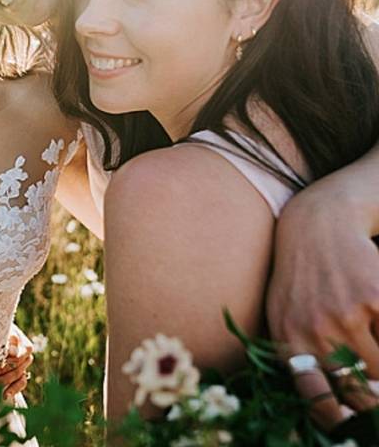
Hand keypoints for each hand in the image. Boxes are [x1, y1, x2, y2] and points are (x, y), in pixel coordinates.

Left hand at [0, 324, 34, 398]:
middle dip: (4, 372)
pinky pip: (21, 383)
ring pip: (19, 374)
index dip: (8, 361)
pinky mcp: (22, 373)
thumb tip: (12, 353)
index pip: (20, 351)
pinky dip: (13, 390)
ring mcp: (24, 363)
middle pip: (18, 365)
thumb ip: (3, 342)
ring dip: (5, 381)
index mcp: (18, 338)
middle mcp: (24, 351)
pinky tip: (5, 396)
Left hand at [267, 180, 378, 427]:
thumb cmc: (300, 280)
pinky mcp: (377, 297)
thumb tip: (326, 412)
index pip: (320, 402)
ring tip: (369, 337)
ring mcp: (348, 314)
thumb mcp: (284, 318)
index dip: (345, 423)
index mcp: (290, 343)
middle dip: (375, 400)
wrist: (316, 226)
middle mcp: (316, 332)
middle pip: (362, 392)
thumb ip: (299, 360)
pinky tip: (376, 314)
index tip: (356, 427)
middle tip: (373, 389)